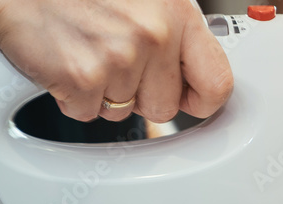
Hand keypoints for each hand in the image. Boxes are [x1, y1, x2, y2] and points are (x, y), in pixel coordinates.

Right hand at [0, 0, 232, 121]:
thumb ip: (173, 30)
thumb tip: (194, 70)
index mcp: (177, 12)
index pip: (216, 82)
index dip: (201, 100)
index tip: (189, 100)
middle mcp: (153, 34)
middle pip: (165, 107)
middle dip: (140, 94)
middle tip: (114, 60)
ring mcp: (119, 58)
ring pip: (124, 111)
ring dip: (104, 92)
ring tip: (86, 51)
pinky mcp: (82, 79)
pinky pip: (88, 113)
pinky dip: (73, 96)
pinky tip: (66, 59)